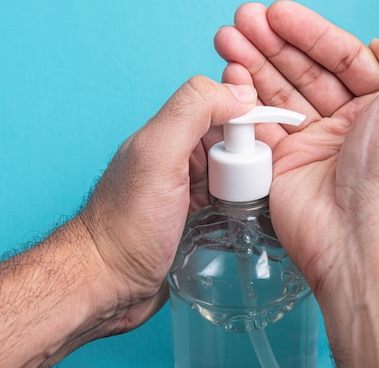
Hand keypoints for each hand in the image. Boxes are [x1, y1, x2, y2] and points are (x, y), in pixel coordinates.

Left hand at [0, 76, 257, 366]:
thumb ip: (191, 111)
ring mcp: (192, 189)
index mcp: (173, 132)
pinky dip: (246, 206)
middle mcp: (182, 157)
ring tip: (267, 203)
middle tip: (261, 184)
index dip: (251, 118)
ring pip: (239, 172)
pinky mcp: (199, 219)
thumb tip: (238, 93)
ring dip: (256, 183)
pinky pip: (233, 201)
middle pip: (237, 141)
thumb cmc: (127, 226)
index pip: (225, 106)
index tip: (269, 141)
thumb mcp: (157, 155)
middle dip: (257, 156)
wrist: (108, 285)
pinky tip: (256, 218)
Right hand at [215, 0, 378, 291]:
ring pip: (280, 95)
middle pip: (306, 72)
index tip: (278, 14)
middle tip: (244, 20)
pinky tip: (231, 75)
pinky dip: (244, 101)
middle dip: (274, 43)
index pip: (343, 57)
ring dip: (254, 63)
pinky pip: (260, 126)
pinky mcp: (286, 168)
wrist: (371, 235)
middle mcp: (351, 125)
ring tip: (228, 37)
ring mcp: (317, 147)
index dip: (310, 32)